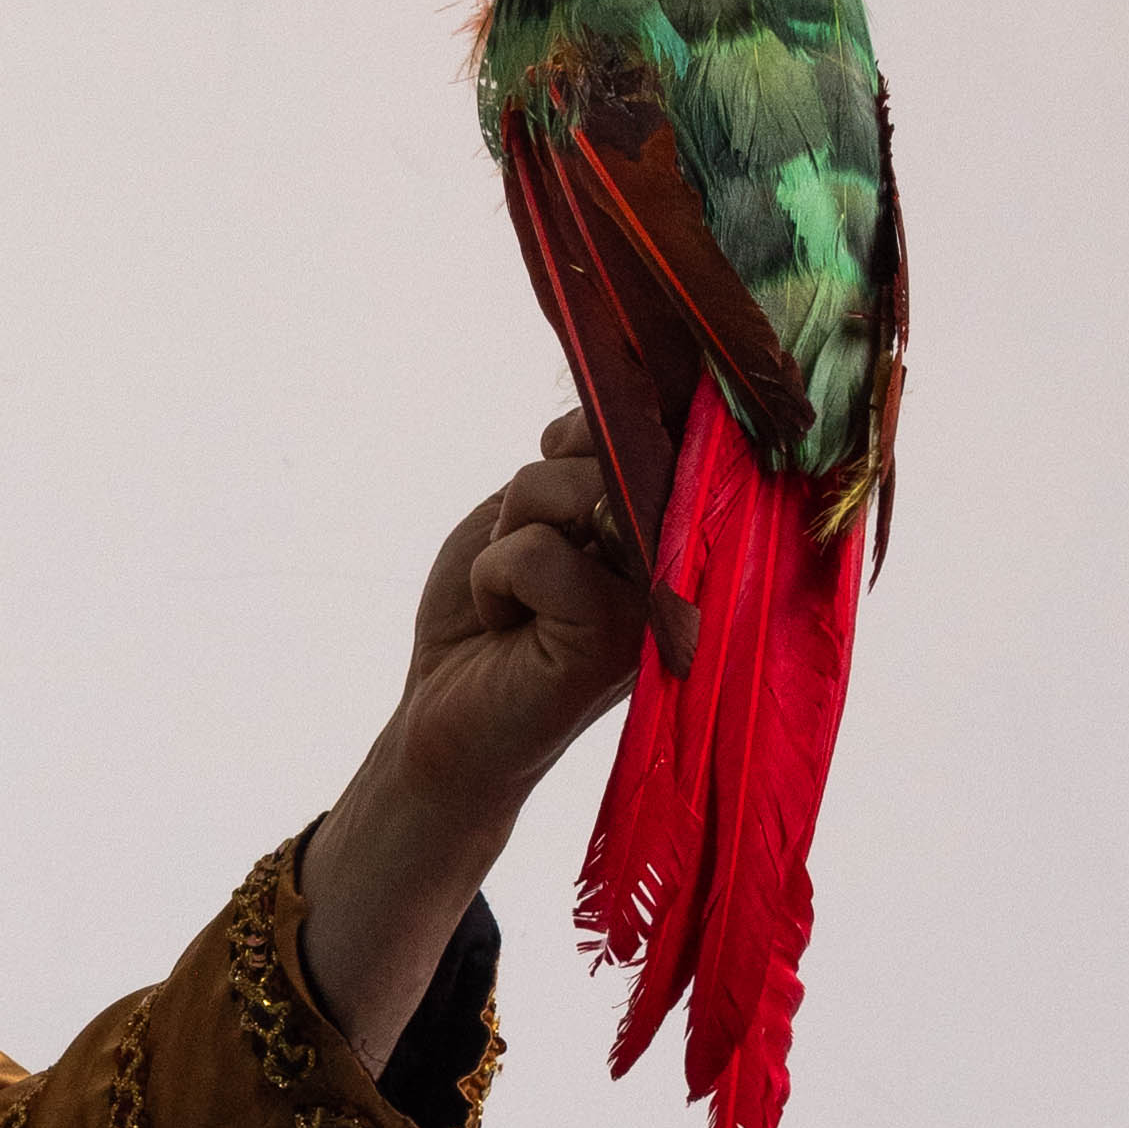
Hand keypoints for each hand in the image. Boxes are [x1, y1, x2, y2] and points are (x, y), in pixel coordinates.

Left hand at [295, 412, 645, 1063]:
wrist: (444, 723)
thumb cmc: (490, 615)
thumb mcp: (534, 511)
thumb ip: (583, 458)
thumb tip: (609, 404)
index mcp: (674, 521)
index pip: (667, 422)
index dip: (604, 420)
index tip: (563, 454)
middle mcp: (684, 556)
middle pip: (617, 440)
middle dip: (540, 486)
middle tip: (525, 560)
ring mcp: (658, 597)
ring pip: (573, 485)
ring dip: (510, 532)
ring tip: (519, 597)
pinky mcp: (615, 636)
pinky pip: (537, 551)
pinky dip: (494, 577)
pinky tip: (508, 626)